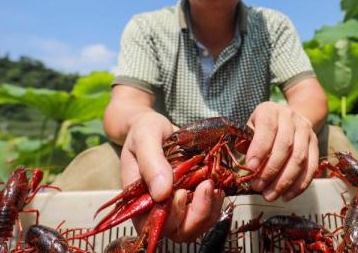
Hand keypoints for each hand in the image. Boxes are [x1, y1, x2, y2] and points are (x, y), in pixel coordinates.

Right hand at [121, 113, 224, 241]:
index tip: (181, 193)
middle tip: (206, 185)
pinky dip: (216, 202)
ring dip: (210, 209)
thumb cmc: (144, 131)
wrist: (156, 125)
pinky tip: (218, 184)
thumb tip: (162, 193)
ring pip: (197, 225)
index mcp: (139, 201)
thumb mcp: (144, 137)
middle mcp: (158, 208)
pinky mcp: (193, 197)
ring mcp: (178, 205)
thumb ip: (151, 163)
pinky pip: (208, 212)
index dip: (171, 218)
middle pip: (180, 231)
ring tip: (214, 184)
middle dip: (197, 214)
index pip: (155, 225)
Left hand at [245, 102, 319, 201]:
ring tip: (270, 195)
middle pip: (285, 145)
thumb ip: (247, 142)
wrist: (290, 116)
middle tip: (258, 187)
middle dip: (270, 170)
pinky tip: (287, 196)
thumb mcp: (251, 127)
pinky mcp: (316, 144)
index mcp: (270, 110)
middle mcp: (291, 117)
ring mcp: (306, 130)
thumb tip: (246, 165)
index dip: (259, 149)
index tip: (250, 168)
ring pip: (299, 158)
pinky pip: (311, 167)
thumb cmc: (263, 126)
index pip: (268, 128)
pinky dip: (299, 185)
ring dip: (284, 181)